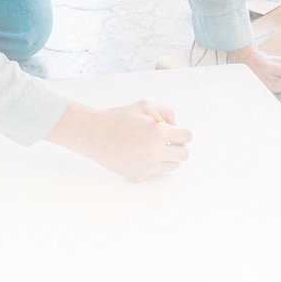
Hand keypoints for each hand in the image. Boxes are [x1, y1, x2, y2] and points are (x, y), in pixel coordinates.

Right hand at [44, 100, 192, 181]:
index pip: (186, 137)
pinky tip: (136, 154)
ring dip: (168, 156)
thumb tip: (176, 127)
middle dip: (178, 146)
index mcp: (158, 133)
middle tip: (167, 141)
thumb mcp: (145, 106)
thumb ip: (166, 114)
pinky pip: (155, 171)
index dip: (182, 132)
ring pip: (172, 165)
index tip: (175, 131)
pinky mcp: (138, 176)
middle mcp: (155, 153)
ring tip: (152, 147)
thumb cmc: (119, 117)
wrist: (94, 134)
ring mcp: (147, 167)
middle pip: (184, 155)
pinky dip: (151, 163)